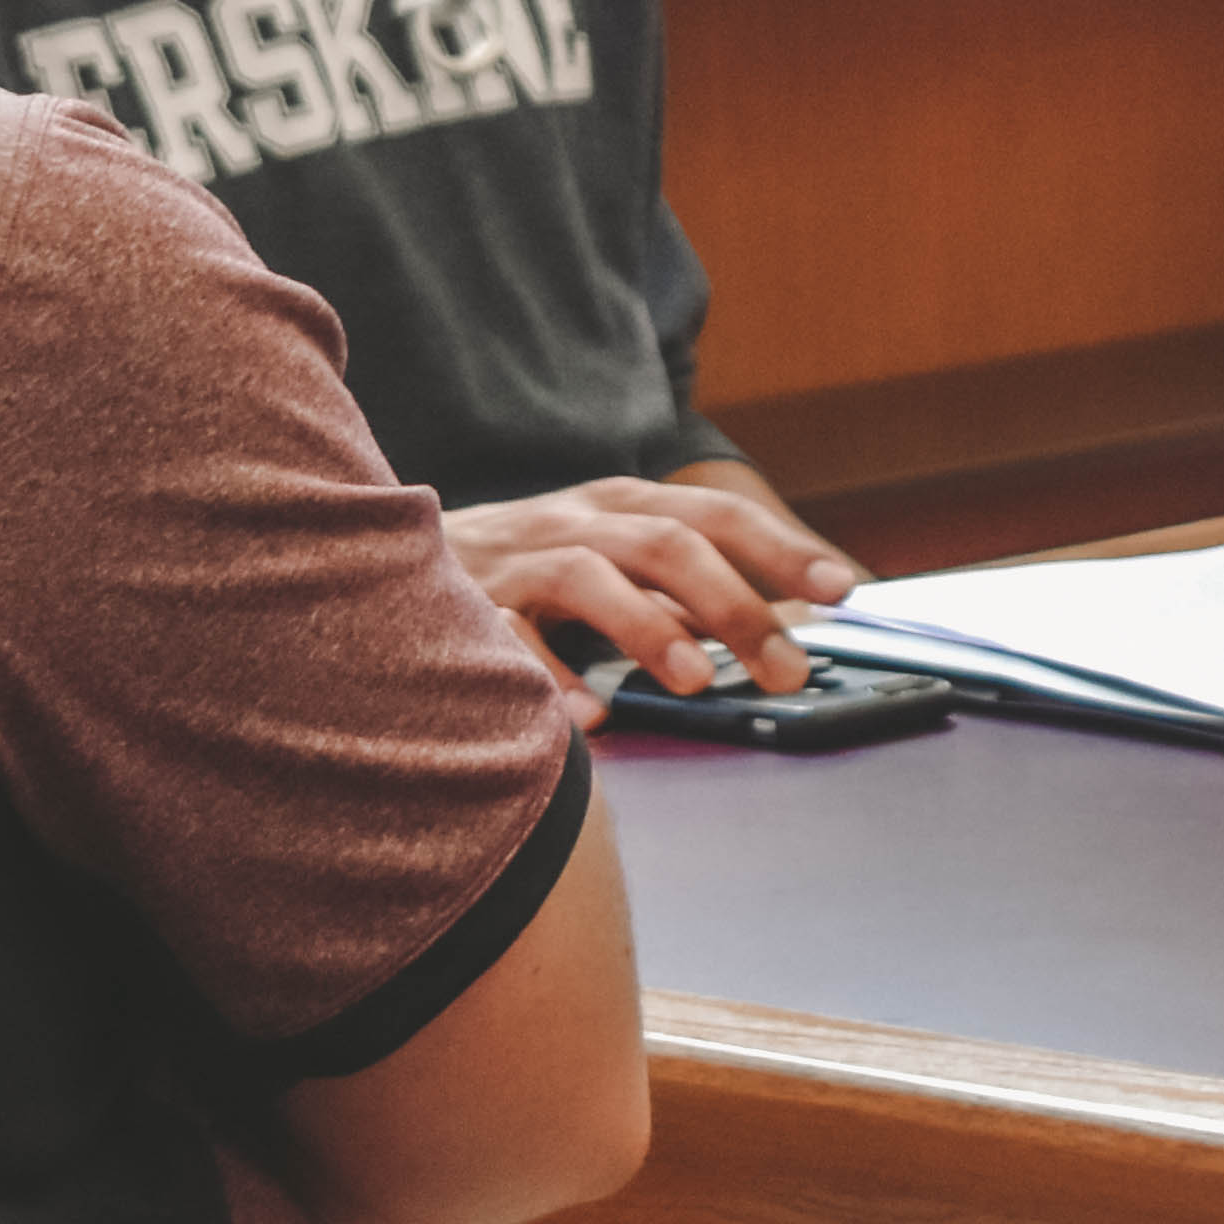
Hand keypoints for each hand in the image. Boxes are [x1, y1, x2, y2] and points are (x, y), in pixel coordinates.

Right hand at [443, 470, 867, 728]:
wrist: (382, 552)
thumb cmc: (522, 568)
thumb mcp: (605, 560)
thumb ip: (673, 591)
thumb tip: (761, 633)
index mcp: (620, 506)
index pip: (716, 516)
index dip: (781, 548)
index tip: (841, 588)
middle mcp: (575, 520)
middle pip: (667, 542)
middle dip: (735, 604)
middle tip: (786, 668)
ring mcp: (517, 558)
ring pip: (592, 574)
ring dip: (648, 627)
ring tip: (695, 681)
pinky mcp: (464, 603)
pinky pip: (508, 638)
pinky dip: (549, 677)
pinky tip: (588, 718)